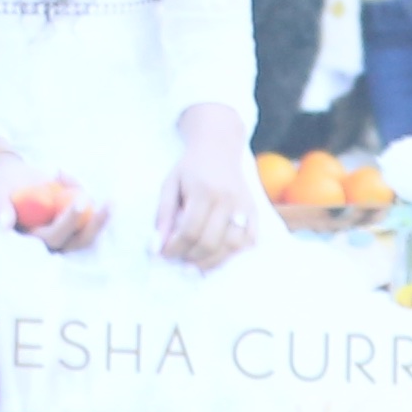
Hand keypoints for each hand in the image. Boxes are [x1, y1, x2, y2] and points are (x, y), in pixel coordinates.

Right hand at [0, 141, 105, 251]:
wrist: (11, 178)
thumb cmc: (3, 187)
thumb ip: (2, 209)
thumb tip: (5, 225)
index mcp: (33, 238)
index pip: (55, 235)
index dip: (69, 221)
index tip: (80, 199)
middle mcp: (51, 239)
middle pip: (78, 241)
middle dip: (96, 224)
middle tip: (110, 204)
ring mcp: (64, 232)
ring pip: (88, 234)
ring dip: (102, 219)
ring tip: (111, 201)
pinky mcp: (73, 222)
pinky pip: (88, 217)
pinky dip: (87, 197)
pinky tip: (68, 177)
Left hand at [154, 104, 258, 268]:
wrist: (218, 148)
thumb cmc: (190, 167)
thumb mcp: (170, 184)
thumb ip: (163, 215)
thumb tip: (156, 246)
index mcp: (203, 191)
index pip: (189, 230)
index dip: (175, 248)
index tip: (164, 254)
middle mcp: (227, 199)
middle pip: (211, 241)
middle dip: (192, 257)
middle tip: (180, 260)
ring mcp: (244, 206)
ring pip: (232, 246)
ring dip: (213, 261)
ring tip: (196, 263)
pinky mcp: (255, 210)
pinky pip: (250, 240)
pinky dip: (235, 252)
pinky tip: (219, 254)